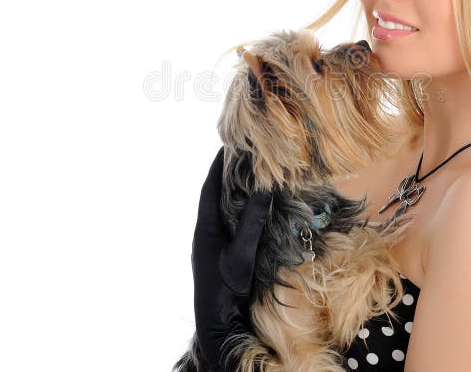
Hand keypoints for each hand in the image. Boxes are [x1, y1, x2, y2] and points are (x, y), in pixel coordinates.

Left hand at [192, 147, 271, 370]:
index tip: (228, 145)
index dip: (219, 166)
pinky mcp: (224, 255)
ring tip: (252, 175)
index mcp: (206, 228)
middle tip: (244, 155)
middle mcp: (208, 233)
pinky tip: (256, 209)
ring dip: (236, 193)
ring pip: (224, 211)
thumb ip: (252, 224)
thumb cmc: (225, 291)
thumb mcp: (241, 256)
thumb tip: (263, 189)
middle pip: (217, 196)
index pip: (210, 188)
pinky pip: (231, 225)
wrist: (218, 325)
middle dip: (228, 175)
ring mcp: (214, 245)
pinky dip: (242, 212)